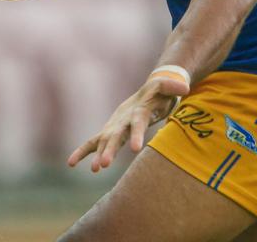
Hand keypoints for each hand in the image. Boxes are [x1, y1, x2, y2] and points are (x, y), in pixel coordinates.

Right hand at [67, 74, 189, 172]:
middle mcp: (123, 118)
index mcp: (138, 109)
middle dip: (110, 149)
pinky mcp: (110, 131)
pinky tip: (71, 163)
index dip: (136, 134)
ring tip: (95, 170)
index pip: (137, 123)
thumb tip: (185, 88)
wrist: (149, 91)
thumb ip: (174, 86)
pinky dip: (82, 151)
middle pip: (116, 135)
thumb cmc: (159, 91)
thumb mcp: (167, 87)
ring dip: (98, 154)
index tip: (136, 149)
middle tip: (105, 165)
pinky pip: (94, 142)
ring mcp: (115, 125)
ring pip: (103, 141)